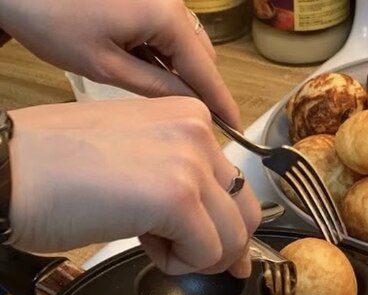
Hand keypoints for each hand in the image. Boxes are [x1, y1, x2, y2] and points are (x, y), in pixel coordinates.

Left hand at [0, 0, 241, 128]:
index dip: (221, 103)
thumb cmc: (52, 21)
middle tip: (192, 123)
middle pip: (201, 55)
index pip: (205, 70)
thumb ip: (157, 88)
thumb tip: (193, 107)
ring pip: (185, 44)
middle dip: (200, 88)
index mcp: (166, 17)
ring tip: (159, 97)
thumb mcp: (107, 66)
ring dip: (180, 72)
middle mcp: (171, 2)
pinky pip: (168, 31)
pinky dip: (164, 55)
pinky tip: (145, 69)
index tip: (237, 131)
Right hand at [8, 97, 260, 276]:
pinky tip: (143, 245)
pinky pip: (207, 253)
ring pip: (233, 237)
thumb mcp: (139, 161)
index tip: (205, 245)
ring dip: (195, 256)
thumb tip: (226, 237)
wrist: (7, 171)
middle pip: (246, 212)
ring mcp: (190, 162)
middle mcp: (198, 131)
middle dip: (220, 246)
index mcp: (189, 116)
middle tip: (183, 255)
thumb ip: (186, 185)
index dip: (224, 225)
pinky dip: (178, 264)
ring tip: (151, 243)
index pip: (237, 184)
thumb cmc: (57, 169)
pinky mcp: (176, 198)